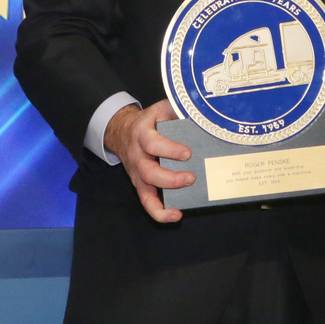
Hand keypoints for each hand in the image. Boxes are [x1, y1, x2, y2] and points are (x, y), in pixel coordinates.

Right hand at [104, 100, 194, 223]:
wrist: (123, 131)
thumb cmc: (150, 121)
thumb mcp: (160, 109)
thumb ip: (177, 110)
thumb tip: (201, 114)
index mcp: (142, 134)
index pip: (152, 144)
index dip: (169, 150)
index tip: (187, 154)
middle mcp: (137, 156)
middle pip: (149, 172)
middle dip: (170, 178)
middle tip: (191, 178)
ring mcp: (137, 173)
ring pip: (146, 191)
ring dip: (164, 199)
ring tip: (181, 207)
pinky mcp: (140, 184)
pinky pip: (147, 202)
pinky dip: (159, 212)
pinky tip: (176, 215)